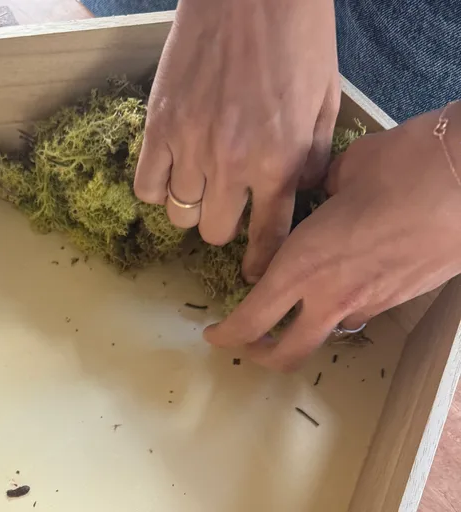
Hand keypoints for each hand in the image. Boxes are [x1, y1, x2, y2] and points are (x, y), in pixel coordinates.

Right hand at [134, 0, 339, 281]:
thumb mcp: (325, 99)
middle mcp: (232, 163)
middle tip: (228, 204)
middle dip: (224, 225)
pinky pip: (146, 187)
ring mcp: (189, 146)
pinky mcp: (157, 126)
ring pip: (178, 215)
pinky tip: (171, 171)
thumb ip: (314, 156)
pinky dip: (158, 188)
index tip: (255, 269)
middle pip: (214, 233)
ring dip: (191, 207)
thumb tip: (301, 193)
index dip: (261, 261)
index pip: (267, 237)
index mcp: (280, 159)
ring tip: (199, 184)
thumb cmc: (296, 38)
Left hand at [204, 106, 460, 371]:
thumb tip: (318, 192)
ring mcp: (371, 302)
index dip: (227, 334)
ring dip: (301, 331)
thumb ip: (318, 190)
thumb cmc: (405, 165)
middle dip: (258, 354)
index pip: (251, 319)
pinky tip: (340, 284)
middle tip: (244, 343)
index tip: (214, 333)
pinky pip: (357, 314)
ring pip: (324, 334)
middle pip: (285, 352)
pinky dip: (337, 309)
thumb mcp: (343, 171)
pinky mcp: (402, 298)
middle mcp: (331, 294)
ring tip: (291, 312)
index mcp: (302, 264)